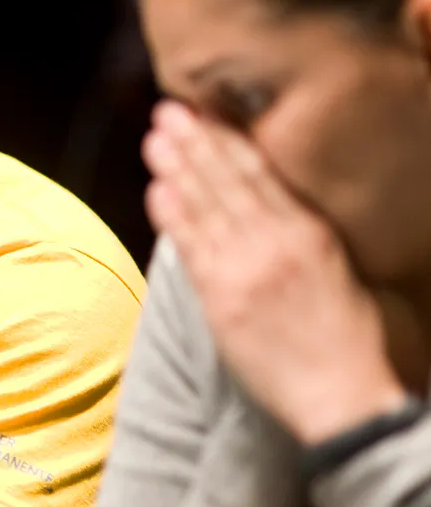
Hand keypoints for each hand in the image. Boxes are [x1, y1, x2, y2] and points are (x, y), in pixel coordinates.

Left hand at [142, 100, 407, 442]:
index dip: (228, 140)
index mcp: (311, 232)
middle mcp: (277, 243)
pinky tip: (156, 189)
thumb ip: (305, 238)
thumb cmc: (350, 340)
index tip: (207, 113)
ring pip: (206, 207)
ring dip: (177, 169)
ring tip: (156, 137)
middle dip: (195, 142)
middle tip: (168, 110)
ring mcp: (247, 270)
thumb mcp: (341, 273)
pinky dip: (172, 216)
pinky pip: (192, 249)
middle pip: (227, 181)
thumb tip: (274, 209)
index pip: (261, 173)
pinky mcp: (223, 301)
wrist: (342, 396)